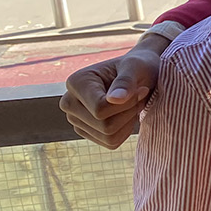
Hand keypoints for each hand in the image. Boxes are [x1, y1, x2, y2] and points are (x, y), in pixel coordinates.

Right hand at [60, 34, 168, 148]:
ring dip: (128, 121)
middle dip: (129, 112)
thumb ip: (126, 82)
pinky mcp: (86, 132)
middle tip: (139, 96)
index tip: (141, 89)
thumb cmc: (137, 67)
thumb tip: (114, 99)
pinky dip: (125, 130)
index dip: (127, 103)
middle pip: (104, 125)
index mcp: (76, 83)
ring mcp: (75, 120)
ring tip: (133, 104)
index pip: (100, 110)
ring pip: (108, 137)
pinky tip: (127, 114)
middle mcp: (69, 103)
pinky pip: (111, 143)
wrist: (139, 76)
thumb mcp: (136, 67)